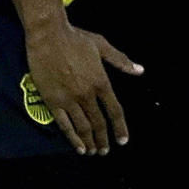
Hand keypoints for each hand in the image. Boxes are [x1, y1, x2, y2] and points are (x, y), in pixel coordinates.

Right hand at [22, 18, 141, 155]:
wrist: (48, 36)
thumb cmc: (76, 39)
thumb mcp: (102, 46)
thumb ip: (121, 61)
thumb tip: (140, 70)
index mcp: (101, 82)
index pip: (115, 111)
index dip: (120, 127)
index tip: (123, 140)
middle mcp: (87, 95)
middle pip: (99, 123)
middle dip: (104, 139)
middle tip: (106, 151)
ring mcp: (69, 100)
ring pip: (83, 127)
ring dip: (90, 142)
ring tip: (94, 152)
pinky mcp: (52, 102)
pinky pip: (65, 125)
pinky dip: (73, 138)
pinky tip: (79, 147)